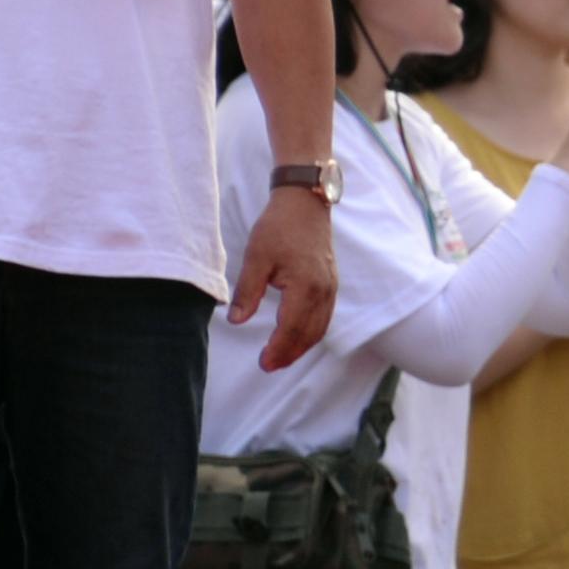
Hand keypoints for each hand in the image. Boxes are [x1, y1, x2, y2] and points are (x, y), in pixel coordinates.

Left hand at [234, 189, 338, 370]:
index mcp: (305, 286)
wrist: (305, 202)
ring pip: (319, 327)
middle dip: (289, 353)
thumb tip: (236, 320)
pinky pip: (325, 316)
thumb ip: (248, 291)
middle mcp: (323, 290)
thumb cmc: (279, 226)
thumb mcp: (256, 256)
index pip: (291, 328)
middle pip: (308, 333)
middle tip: (269, 365)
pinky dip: (312, 332)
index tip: (263, 363)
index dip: (277, 349)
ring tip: (282, 357)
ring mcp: (330, 287)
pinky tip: (298, 336)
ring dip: (302, 346)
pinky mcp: (331, 282)